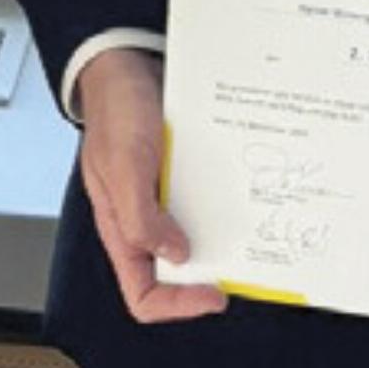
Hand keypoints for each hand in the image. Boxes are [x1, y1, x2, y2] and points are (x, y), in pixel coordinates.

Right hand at [77, 47, 229, 324]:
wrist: (127, 63)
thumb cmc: (116, 109)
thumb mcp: (124, 164)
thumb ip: (140, 215)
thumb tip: (176, 256)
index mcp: (121, 227)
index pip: (142, 292)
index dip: (177, 304)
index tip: (214, 293)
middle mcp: (144, 218)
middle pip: (177, 271)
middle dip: (210, 271)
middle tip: (243, 262)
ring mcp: (165, 197)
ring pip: (198, 237)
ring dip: (225, 238)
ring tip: (252, 230)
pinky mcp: (183, 176)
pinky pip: (208, 203)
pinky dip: (228, 204)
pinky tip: (245, 192)